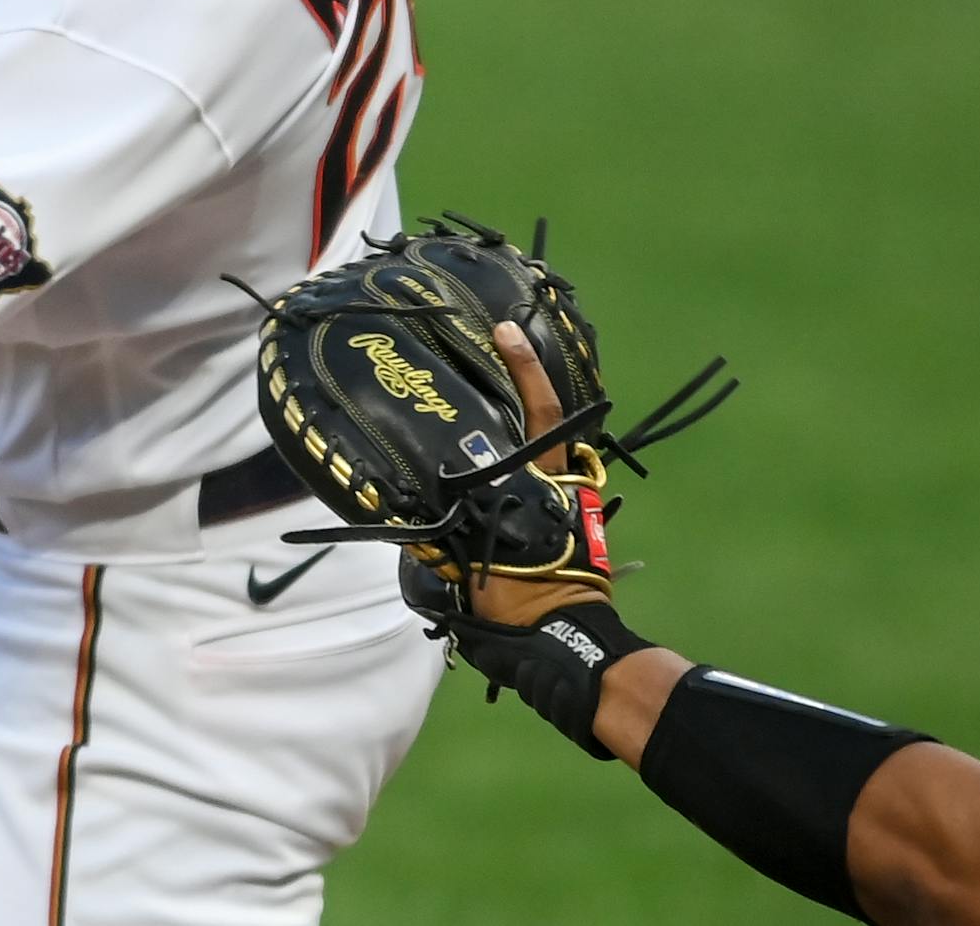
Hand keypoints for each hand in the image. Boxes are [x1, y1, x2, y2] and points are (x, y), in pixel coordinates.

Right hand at [467, 320, 612, 628]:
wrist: (563, 650)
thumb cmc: (522, 604)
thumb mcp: (476, 560)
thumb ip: (450, 523)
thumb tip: (416, 497)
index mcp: (544, 483)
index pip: (540, 412)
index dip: (524, 368)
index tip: (505, 329)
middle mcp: (558, 487)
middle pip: (540, 424)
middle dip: (516, 388)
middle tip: (482, 353)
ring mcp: (563, 507)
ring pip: (534, 455)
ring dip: (508, 432)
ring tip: (469, 404)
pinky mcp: (560, 529)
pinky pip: (529, 486)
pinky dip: (506, 472)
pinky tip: (474, 470)